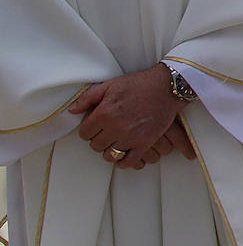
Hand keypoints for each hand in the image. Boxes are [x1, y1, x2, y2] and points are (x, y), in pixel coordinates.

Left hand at [68, 64, 186, 169]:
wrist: (167, 87)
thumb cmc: (138, 84)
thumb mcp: (110, 85)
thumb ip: (88, 98)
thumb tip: (72, 111)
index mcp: (104, 113)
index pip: (84, 133)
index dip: (88, 130)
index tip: (94, 127)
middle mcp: (115, 127)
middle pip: (95, 145)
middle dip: (98, 139)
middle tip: (105, 133)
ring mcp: (131, 137)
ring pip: (109, 155)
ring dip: (109, 150)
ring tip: (114, 142)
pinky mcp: (145, 143)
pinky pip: (128, 161)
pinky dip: (123, 161)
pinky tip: (123, 153)